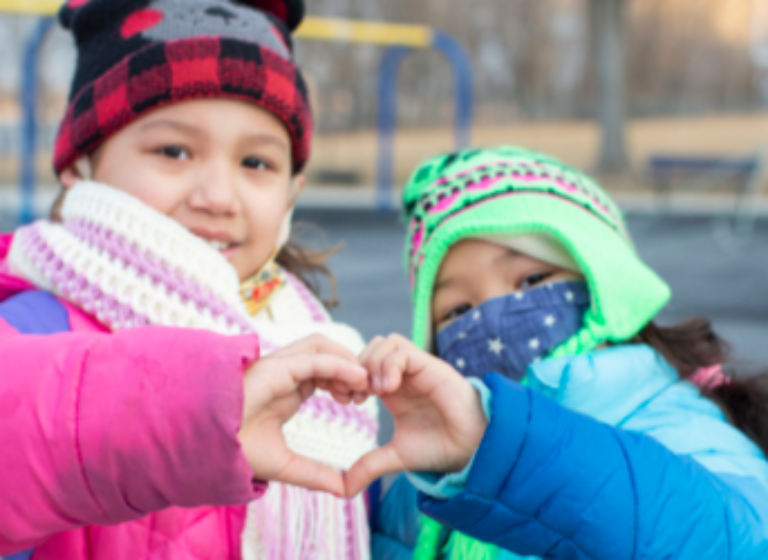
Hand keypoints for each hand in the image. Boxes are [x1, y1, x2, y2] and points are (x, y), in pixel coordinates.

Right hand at [239, 335, 367, 496]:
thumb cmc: (236, 453)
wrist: (208, 449)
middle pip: (326, 353)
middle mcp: (285, 374)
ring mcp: (279, 368)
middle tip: (367, 391)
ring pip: (321, 347)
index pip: (324, 372)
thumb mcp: (286, 465)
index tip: (360, 402)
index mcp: (287, 390)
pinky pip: (314, 358)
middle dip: (350, 367)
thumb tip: (343, 490)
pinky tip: (356, 379)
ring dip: (347, 360)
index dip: (346, 381)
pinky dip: (339, 364)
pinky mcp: (276, 368)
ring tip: (363, 383)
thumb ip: (315, 474)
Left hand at [345, 334, 487, 496]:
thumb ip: (369, 465)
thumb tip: (345, 489)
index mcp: (393, 389)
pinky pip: (402, 351)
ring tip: (374, 393)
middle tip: (357, 395)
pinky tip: (388, 390)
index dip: (349, 377)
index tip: (348, 401)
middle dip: (357, 367)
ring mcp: (418, 369)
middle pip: (372, 347)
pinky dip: (389, 365)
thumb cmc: (440, 447)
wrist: (472, 449)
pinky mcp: (431, 366)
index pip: (363, 364)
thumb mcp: (396, 456)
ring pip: (386, 342)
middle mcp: (404, 375)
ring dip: (373, 364)